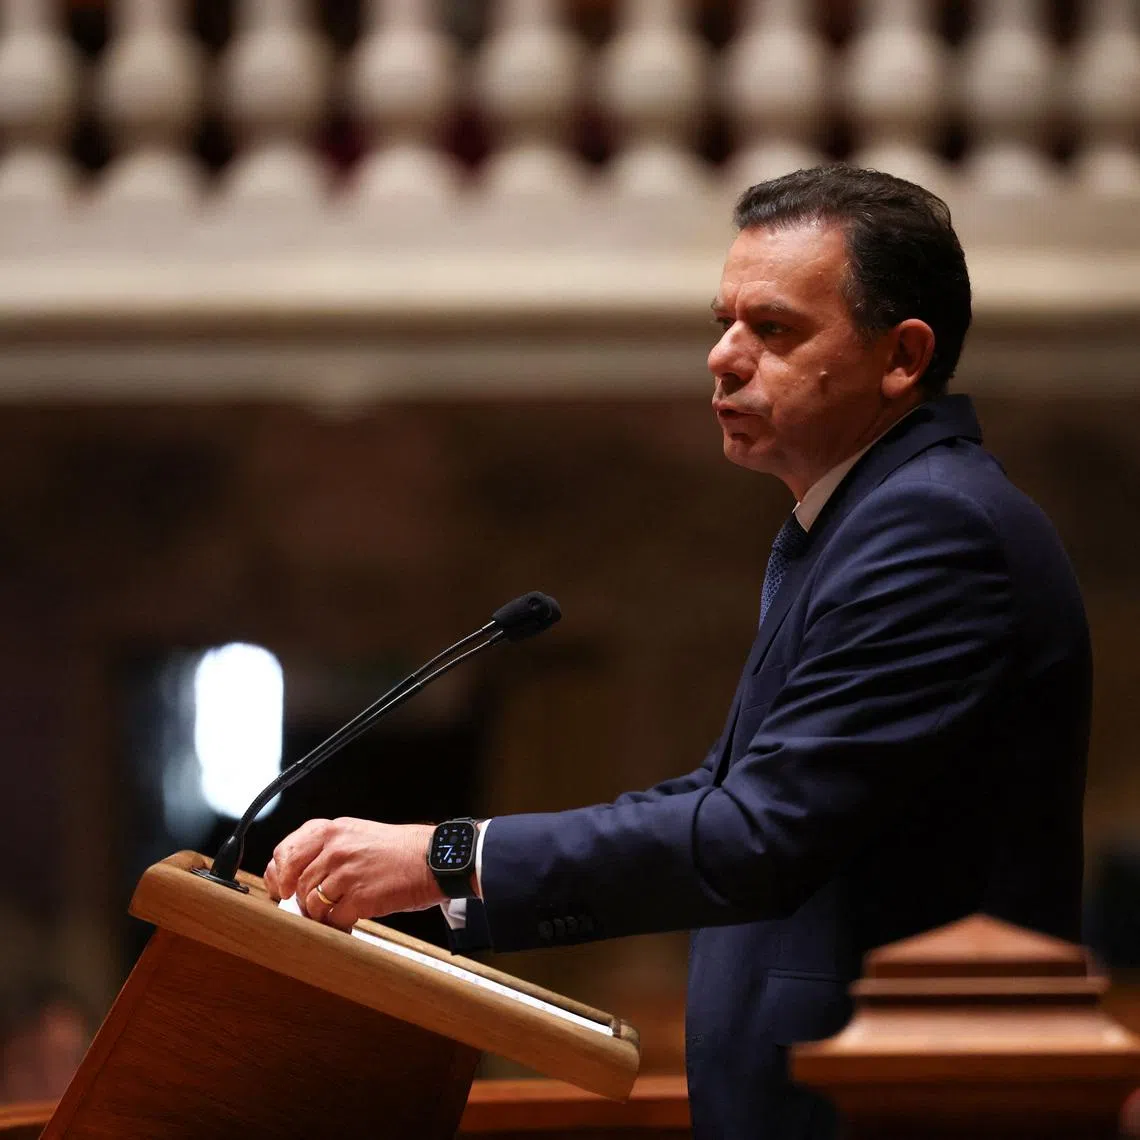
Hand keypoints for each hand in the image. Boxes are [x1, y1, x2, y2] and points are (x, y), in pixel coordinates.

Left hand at [263, 817, 440, 930]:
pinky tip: (351, 917)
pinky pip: (333, 919)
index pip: (285, 853)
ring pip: (312, 903)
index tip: (281, 888)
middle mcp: (336, 848)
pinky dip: (339, 923)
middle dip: (302, 899)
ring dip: (321, 913)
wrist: (435, 859)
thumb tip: (296, 877)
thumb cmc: (400, 850)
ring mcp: (347, 873)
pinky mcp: (360, 897)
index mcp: (332, 830)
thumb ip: (327, 850)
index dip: (278, 875)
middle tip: (314, 906)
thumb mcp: (358, 835)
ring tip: (340, 908)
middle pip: (297, 883)